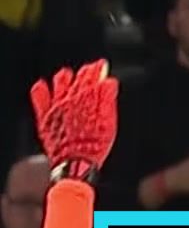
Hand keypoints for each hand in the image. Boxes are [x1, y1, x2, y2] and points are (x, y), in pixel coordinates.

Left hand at [30, 60, 117, 175]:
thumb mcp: (109, 123)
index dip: (98, 69)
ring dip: (64, 78)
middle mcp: (70, 98)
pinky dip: (41, 90)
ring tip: (67, 74)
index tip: (101, 65)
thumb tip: (109, 82)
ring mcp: (57, 107)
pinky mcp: (46, 117)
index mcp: (88, 98)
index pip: (93, 76)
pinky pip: (40, 97)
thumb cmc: (94, 145)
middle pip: (78, 79)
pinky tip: (42, 85)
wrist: (75, 161)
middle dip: (85, 73)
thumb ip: (108, 99)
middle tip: (90, 69)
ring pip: (60, 83)